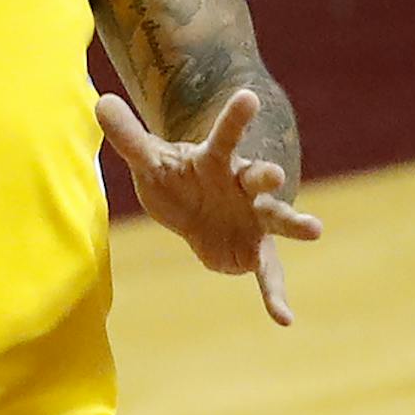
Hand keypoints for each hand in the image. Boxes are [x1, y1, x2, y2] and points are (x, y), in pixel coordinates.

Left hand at [97, 86, 321, 326]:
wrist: (199, 206)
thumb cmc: (178, 177)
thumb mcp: (149, 159)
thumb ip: (129, 136)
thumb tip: (100, 101)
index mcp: (217, 160)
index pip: (225, 136)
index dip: (235, 118)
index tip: (248, 96)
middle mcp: (244, 186)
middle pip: (258, 177)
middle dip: (267, 175)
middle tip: (275, 174)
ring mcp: (254, 218)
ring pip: (277, 218)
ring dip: (295, 222)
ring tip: (314, 229)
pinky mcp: (255, 251)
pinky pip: (268, 274)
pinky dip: (275, 295)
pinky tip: (284, 319)